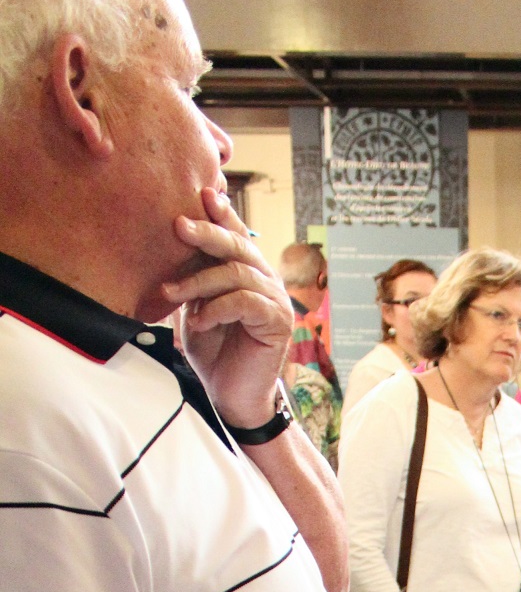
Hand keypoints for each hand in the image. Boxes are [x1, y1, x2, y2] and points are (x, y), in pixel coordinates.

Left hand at [164, 187, 293, 429]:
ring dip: (198, 281)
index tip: (201, 193)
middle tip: (177, 226)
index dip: (222, 213)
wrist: (232, 398)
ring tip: (171, 293)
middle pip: (238, 245)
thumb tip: (172, 240)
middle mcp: (267, 281)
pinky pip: (245, 301)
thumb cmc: (214, 353)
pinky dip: (216, 307)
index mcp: (249, 273)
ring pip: (237, 273)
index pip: (237, 234)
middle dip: (207, 232)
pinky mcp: (278, 323)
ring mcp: (276, 301)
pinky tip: (198, 320)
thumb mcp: (195, 307)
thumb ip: (193, 278)